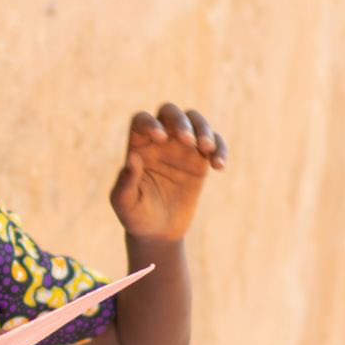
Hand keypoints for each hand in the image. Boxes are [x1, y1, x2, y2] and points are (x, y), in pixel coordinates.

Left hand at [109, 103, 227, 241]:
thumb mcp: (125, 203)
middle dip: (180, 120)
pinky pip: (214, 144)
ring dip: (203, 129)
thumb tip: (132, 159)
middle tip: (188, 140)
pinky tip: (219, 166)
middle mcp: (160, 141)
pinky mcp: (200, 161)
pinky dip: (220, 149)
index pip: (142, 120)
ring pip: (195, 121)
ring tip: (207, 149)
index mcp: (137, 146)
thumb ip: (125, 182)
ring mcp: (182, 148)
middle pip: (170, 113)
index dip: (150, 123)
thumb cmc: (136, 216)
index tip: (160, 138)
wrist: (158, 232)